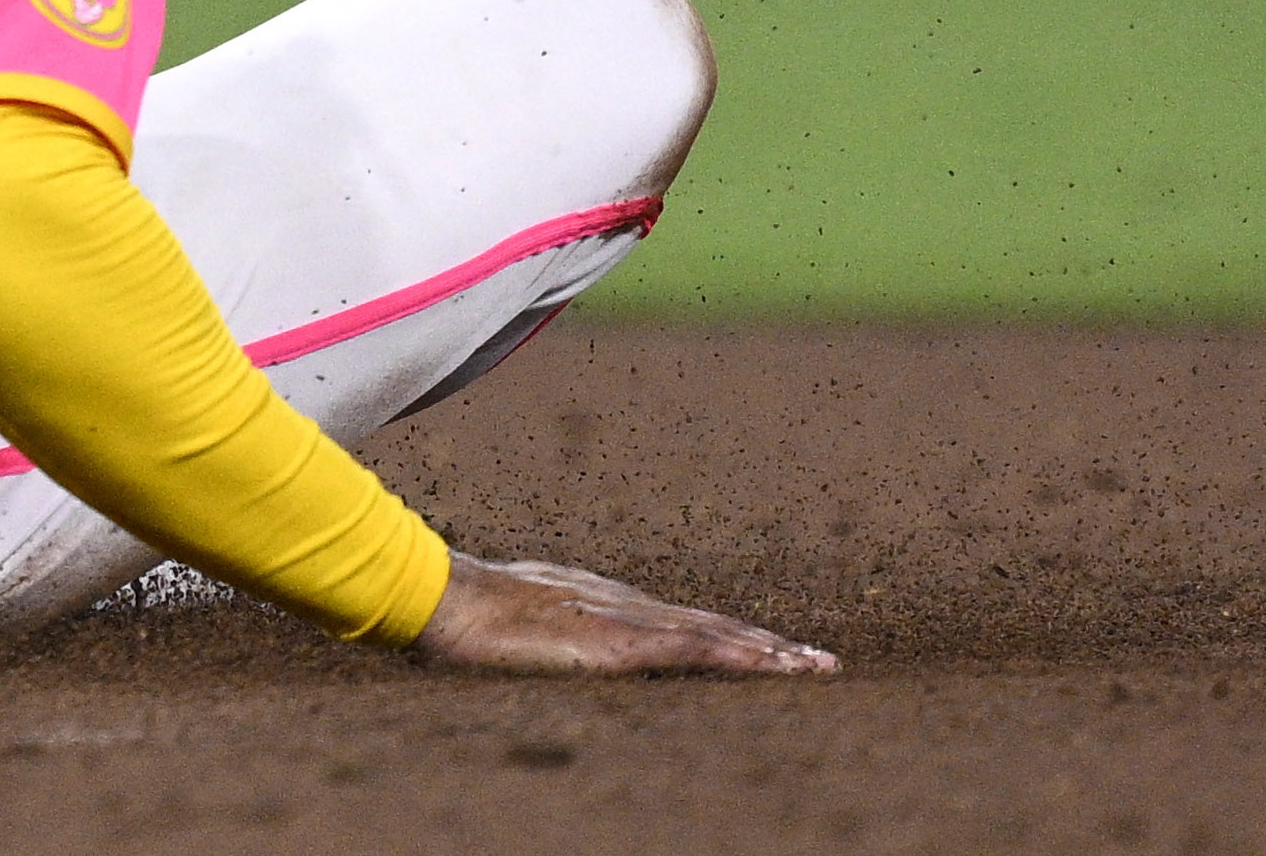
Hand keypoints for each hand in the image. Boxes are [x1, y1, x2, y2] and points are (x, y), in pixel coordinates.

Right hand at [413, 551, 839, 677]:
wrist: (443, 599)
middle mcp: (625, 605)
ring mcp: (624, 620)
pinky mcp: (618, 641)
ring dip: (769, 651)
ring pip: (716, 634)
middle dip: (769, 644)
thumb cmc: (464, 614)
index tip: (771, 647)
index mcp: (603, 603)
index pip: (683, 621)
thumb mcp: (518, 623)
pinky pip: (692, 649)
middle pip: (713, 624)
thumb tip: (551, 641)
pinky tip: (769, 665)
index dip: (731, 635)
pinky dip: (735, 655)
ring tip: (815, 667)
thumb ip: (548, 629)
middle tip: (821, 661)